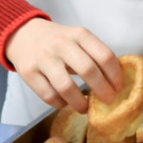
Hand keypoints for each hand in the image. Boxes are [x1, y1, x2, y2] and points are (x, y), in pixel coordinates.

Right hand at [4, 19, 121, 113]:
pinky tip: (65, 102)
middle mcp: (62, 44)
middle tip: (108, 101)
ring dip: (80, 102)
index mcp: (79, 34)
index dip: (115, 75)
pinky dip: (61, 104)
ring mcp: (44, 58)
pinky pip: (49, 95)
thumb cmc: (58, 41)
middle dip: (102, 90)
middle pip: (88, 70)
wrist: (23, 34)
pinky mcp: (28, 72)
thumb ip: (94, 54)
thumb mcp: (77, 38)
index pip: (104, 55)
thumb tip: (115, 83)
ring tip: (86, 108)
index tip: (118, 88)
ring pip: (66, 87)